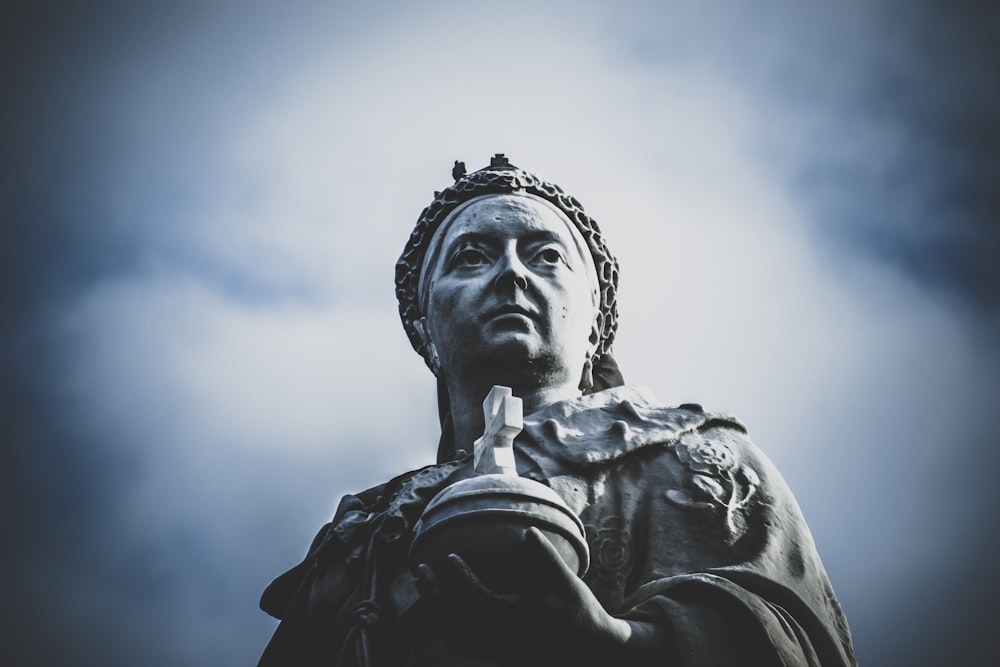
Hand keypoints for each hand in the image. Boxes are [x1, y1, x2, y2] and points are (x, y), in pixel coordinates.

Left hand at [414, 526, 661, 659]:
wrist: (592, 653)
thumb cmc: (580, 613)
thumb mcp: (566, 581)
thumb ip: (545, 556)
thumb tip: (528, 530)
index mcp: (515, 617)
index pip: (476, 598)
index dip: (458, 579)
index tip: (448, 558)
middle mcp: (501, 637)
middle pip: (456, 619)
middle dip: (433, 595)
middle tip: (420, 570)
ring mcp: (499, 649)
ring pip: (456, 636)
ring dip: (437, 613)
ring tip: (426, 590)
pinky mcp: (501, 656)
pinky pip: (466, 646)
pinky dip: (450, 630)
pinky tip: (445, 614)